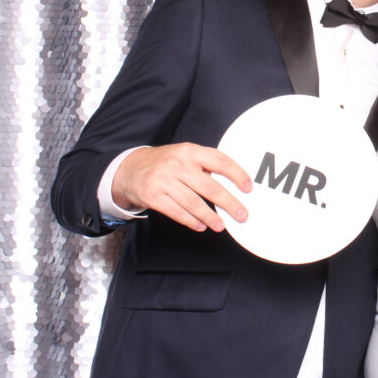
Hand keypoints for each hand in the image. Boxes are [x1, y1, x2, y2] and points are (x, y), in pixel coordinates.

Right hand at [112, 143, 252, 231]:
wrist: (128, 168)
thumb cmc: (165, 162)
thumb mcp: (184, 154)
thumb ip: (205, 164)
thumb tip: (233, 183)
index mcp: (189, 150)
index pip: (220, 161)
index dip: (237, 174)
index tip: (248, 188)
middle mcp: (177, 164)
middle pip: (210, 187)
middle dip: (229, 203)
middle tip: (242, 214)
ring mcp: (163, 180)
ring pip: (194, 203)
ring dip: (211, 217)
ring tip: (222, 225)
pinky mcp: (152, 196)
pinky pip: (177, 212)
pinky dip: (191, 221)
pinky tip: (202, 226)